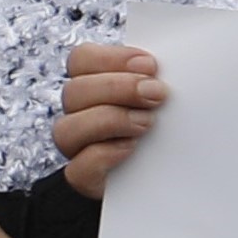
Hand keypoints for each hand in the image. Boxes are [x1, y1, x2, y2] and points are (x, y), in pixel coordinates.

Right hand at [55, 42, 168, 197]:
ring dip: (110, 120)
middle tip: (157, 94)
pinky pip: (78, 168)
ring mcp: (77, 147)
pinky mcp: (84, 178)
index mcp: (92, 83)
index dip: (111, 59)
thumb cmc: (166, 126)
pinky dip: (104, 155)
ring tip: (147, 123)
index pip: (81, 59)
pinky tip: (131, 148)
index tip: (149, 65)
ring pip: (67, 129)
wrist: (170, 175)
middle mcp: (78, 112)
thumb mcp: (162, 96)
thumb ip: (156, 78)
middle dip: (119, 88)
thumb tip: (169, 65)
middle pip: (74, 91)